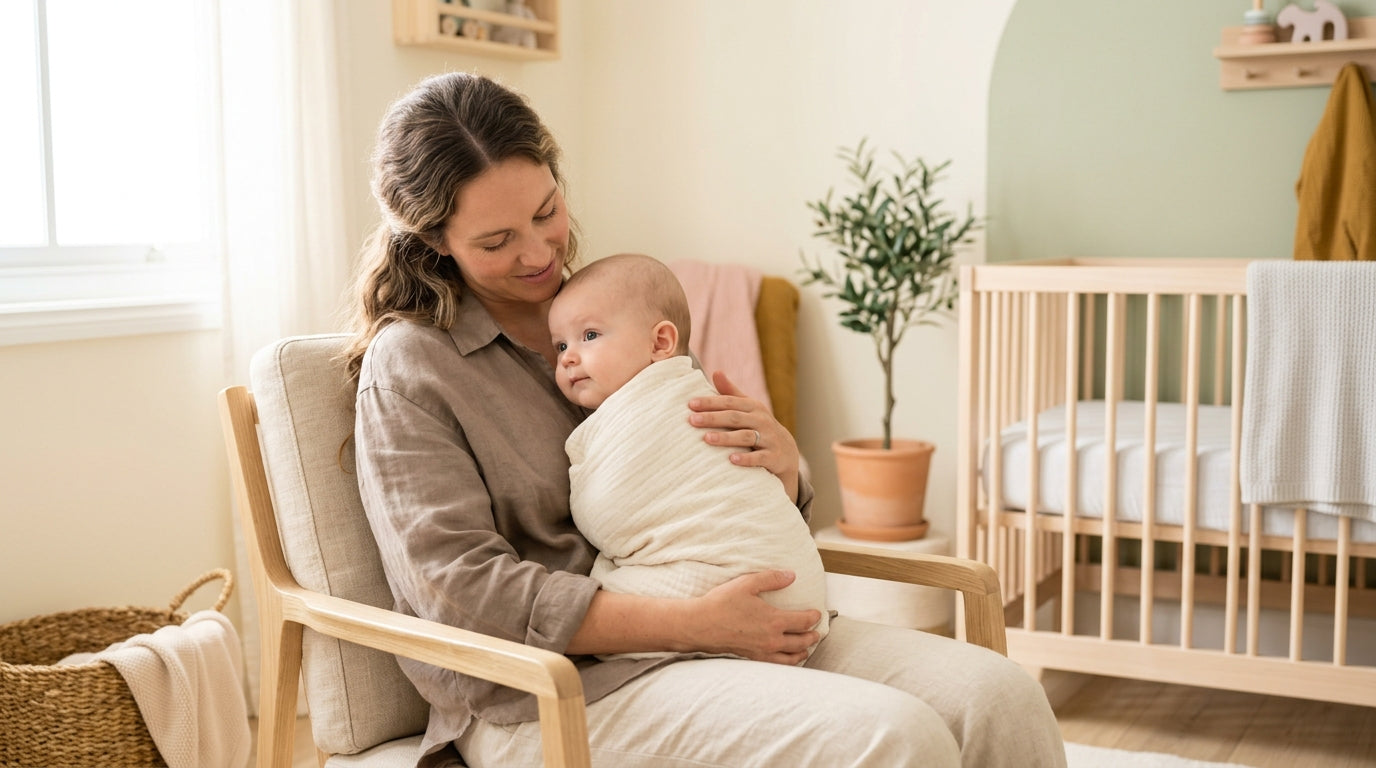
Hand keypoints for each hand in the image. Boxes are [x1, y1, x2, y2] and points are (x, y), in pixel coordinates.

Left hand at [688, 371, 801, 501]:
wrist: (786, 451)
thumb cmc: (759, 426)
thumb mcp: (748, 408)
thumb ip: (731, 392)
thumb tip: (716, 372)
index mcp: (753, 407)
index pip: (729, 402)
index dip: (710, 402)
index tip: (691, 404)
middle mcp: (761, 420)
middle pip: (734, 417)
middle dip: (713, 418)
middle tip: (692, 420)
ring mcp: (768, 439)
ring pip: (745, 436)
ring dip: (725, 438)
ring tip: (707, 438)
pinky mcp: (773, 457)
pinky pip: (759, 458)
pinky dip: (746, 459)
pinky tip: (731, 459)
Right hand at [691, 570, 821, 664]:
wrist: (700, 625)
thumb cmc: (722, 603)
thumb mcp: (747, 583)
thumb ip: (771, 579)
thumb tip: (791, 576)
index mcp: (774, 621)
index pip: (804, 621)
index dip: (814, 617)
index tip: (817, 613)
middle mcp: (772, 640)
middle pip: (802, 642)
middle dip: (812, 636)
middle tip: (817, 632)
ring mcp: (763, 652)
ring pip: (792, 657)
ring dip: (803, 651)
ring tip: (807, 647)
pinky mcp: (753, 658)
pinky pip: (777, 665)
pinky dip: (788, 663)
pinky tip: (787, 659)